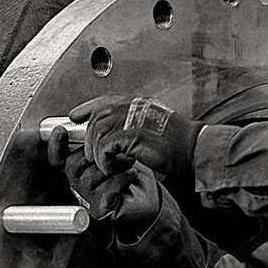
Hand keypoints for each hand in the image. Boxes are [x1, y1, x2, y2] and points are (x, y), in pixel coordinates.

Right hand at [43, 113, 158, 237]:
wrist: (151, 197)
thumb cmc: (132, 171)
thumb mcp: (115, 146)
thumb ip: (97, 132)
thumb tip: (76, 114)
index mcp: (79, 168)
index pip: (57, 158)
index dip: (55, 146)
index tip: (61, 131)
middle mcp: (78, 184)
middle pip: (71, 165)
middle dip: (96, 153)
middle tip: (118, 147)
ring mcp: (87, 199)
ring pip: (87, 179)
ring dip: (112, 166)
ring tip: (130, 161)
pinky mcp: (99, 210)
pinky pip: (103, 192)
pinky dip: (120, 181)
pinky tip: (132, 175)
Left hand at [66, 94, 196, 183]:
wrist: (192, 150)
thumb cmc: (176, 143)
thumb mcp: (151, 125)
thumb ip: (132, 123)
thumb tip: (112, 133)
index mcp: (137, 103)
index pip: (104, 100)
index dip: (86, 108)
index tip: (75, 116)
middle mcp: (132, 106)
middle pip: (97, 117)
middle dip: (89, 138)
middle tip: (92, 155)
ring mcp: (131, 118)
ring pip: (97, 132)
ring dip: (98, 153)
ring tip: (107, 165)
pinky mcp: (131, 134)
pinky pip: (105, 147)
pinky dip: (105, 160)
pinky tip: (114, 167)